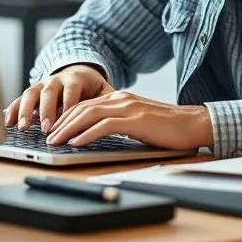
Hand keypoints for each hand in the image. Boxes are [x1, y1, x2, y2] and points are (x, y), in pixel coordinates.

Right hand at [5, 64, 113, 132]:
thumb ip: (108, 99)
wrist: (79, 71)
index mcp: (75, 78)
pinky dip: (13, 109)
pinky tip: (8, 122)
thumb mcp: (103, 90)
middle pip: (49, 92)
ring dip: (26, 111)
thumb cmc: (92, 88)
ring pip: (31, 93)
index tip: (66, 122)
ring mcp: (42, 84)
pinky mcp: (32, 91)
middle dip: (46, 111)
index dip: (67, 106)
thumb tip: (119, 113)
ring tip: (24, 128)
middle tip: (46, 128)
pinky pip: (20, 99)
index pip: (71, 91)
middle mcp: (56, 79)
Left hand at [44, 90, 213, 150]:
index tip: (53, 131)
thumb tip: (97, 135)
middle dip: (61, 123)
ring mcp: (128, 107)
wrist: (193, 124)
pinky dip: (87, 134)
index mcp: (121, 98)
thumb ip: (119, 124)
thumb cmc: (168, 128)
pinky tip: (76, 143)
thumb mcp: (137, 123)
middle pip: (82, 108)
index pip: (85, 106)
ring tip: (55, 142)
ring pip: (89, 115)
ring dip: (68, 129)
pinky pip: (104, 126)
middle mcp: (121, 99)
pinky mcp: (135, 120)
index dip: (66, 118)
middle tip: (47, 138)